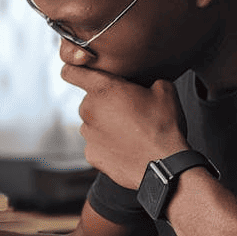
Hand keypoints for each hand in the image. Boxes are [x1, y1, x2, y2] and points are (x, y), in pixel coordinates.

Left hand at [61, 65, 187, 188]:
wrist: (164, 165)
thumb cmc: (163, 126)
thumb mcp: (165, 91)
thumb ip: (149, 80)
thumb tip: (149, 84)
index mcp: (104, 89)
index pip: (71, 72)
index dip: (73, 70)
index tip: (78, 73)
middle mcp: (89, 109)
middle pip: (89, 100)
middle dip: (105, 103)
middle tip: (128, 111)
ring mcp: (88, 134)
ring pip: (92, 123)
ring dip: (105, 124)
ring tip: (130, 132)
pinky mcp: (91, 154)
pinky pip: (96, 144)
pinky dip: (107, 145)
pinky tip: (126, 147)